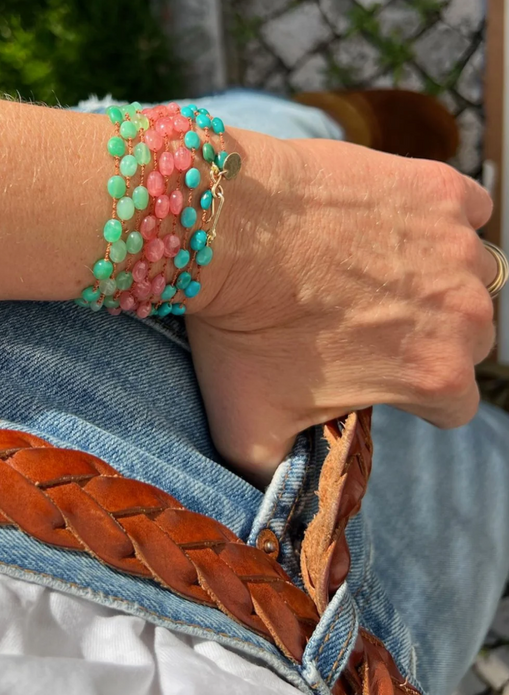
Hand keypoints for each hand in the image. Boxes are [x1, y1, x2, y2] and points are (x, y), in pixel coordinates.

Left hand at [187, 131, 496, 485]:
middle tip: (362, 313)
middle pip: (468, 335)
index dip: (411, 389)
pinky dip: (440, 216)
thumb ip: (277, 476)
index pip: (452, 402)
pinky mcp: (439, 188)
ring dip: (435, 273)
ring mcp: (455, 245)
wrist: (224, 226)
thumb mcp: (250, 427)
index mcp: (437, 377)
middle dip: (426, 331)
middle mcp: (463, 313)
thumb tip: (276, 506)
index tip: (372, 369)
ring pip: (470, 272)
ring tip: (370, 265)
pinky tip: (391, 219)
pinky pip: (468, 208)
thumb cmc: (239, 325)